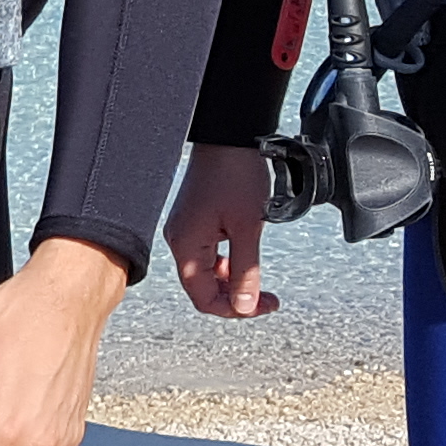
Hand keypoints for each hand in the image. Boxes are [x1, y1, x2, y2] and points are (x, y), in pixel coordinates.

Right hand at [163, 145, 280, 319]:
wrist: (229, 135)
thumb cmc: (236, 173)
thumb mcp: (248, 228)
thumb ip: (245, 272)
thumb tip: (245, 306)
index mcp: (186, 245)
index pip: (204, 298)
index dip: (235, 309)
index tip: (263, 305)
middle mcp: (179, 240)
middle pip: (203, 288)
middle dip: (235, 296)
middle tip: (266, 297)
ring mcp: (185, 229)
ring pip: (206, 272)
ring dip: (232, 279)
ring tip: (257, 277)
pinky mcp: (194, 219)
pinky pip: (206, 253)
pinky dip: (226, 262)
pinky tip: (244, 256)